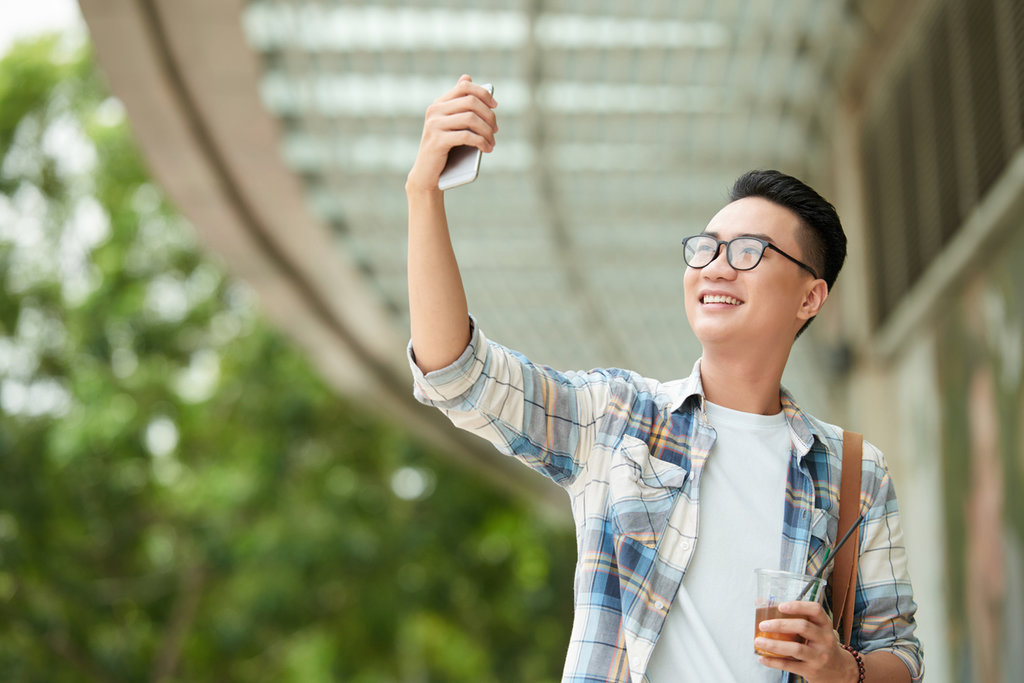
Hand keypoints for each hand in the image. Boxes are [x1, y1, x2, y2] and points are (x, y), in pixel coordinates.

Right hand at [406, 74, 497, 193]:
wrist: (426, 175)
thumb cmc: (443, 150)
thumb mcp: (451, 124)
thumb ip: (459, 105)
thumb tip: (467, 77)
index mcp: (438, 104)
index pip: (464, 87)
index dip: (483, 93)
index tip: (495, 106)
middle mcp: (434, 111)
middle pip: (471, 102)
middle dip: (489, 115)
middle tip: (495, 129)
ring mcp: (434, 125)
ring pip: (470, 118)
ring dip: (487, 131)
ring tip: (492, 141)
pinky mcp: (437, 141)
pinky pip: (466, 136)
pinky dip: (481, 142)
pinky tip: (487, 149)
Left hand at [755, 601, 859, 682]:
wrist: (840, 671)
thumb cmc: (821, 644)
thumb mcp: (818, 630)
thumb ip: (798, 619)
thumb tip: (762, 603)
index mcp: (825, 625)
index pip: (815, 610)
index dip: (798, 606)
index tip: (781, 606)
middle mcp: (824, 639)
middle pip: (803, 627)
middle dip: (780, 625)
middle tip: (763, 625)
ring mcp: (819, 656)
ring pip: (795, 648)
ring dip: (774, 645)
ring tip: (758, 642)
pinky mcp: (811, 671)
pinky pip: (789, 666)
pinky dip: (773, 661)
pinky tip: (762, 657)